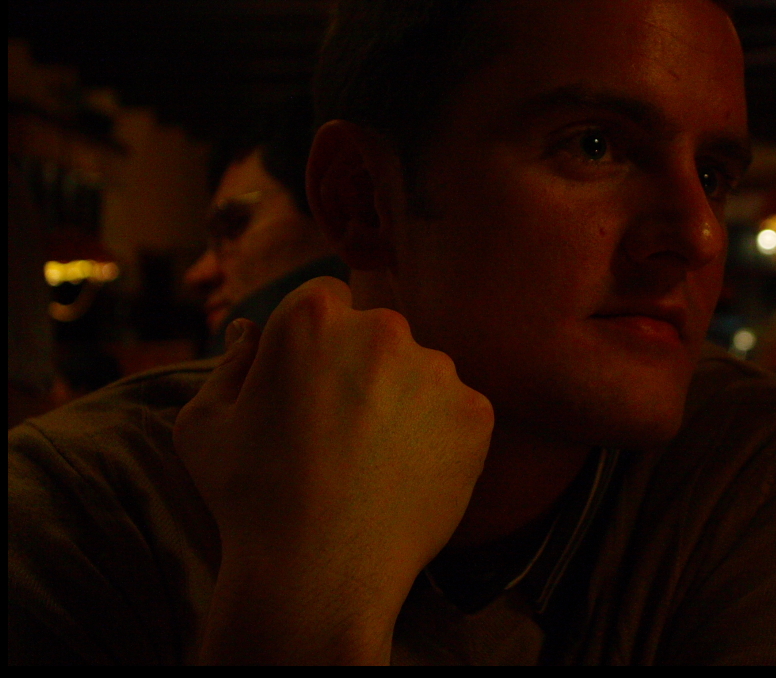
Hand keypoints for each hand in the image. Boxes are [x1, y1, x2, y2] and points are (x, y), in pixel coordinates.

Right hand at [173, 277, 493, 663]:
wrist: (319, 572)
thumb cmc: (250, 498)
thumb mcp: (204, 424)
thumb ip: (229, 364)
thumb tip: (251, 332)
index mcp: (313, 316)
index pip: (324, 299)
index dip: (314, 342)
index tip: (309, 384)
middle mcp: (383, 329)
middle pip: (378, 333)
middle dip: (362, 368)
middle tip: (339, 431)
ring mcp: (437, 370)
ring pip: (421, 372)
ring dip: (404, 401)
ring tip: (372, 463)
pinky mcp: (475, 412)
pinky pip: (457, 412)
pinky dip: (439, 437)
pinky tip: (406, 476)